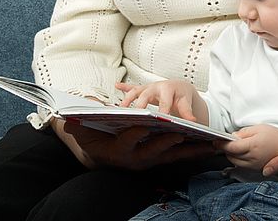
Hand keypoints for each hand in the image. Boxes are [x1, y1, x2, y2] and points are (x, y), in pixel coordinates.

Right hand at [52, 117, 213, 169]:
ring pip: (171, 155)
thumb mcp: (81, 129)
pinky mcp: (161, 157)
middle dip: (167, 142)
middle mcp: (135, 158)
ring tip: (207, 143)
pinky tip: (209, 145)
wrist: (99, 153)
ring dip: (190, 150)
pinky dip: (194, 150)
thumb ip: (78, 123)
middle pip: (154, 151)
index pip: (127, 141)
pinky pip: (179, 155)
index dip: (135, 133)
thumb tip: (69, 117)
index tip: (144, 124)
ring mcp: (150, 159)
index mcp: (117, 150)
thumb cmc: (91, 137)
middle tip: (181, 134)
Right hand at [116, 80, 204, 122]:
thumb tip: (193, 122)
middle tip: (135, 116)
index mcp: (168, 90)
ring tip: (121, 108)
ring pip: (136, 90)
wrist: (180, 88)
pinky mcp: (143, 89)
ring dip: (127, 98)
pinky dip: (124, 87)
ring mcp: (148, 87)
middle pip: (146, 94)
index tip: (158, 120)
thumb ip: (187, 112)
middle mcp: (156, 87)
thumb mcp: (186, 103)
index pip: (164, 102)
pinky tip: (117, 85)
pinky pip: (132, 87)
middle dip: (140, 104)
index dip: (161, 110)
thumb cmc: (182, 96)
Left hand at [219, 124, 277, 170]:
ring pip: (234, 162)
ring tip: (233, 145)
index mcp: (253, 146)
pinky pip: (240, 165)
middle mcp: (252, 158)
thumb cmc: (277, 137)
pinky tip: (240, 152)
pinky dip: (237, 159)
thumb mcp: (260, 128)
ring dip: (230, 154)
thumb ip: (244, 132)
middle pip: (230, 155)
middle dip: (225, 148)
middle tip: (223, 140)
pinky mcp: (255, 169)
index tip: (216, 139)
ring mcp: (253, 166)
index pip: (231, 147)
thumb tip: (232, 136)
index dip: (221, 143)